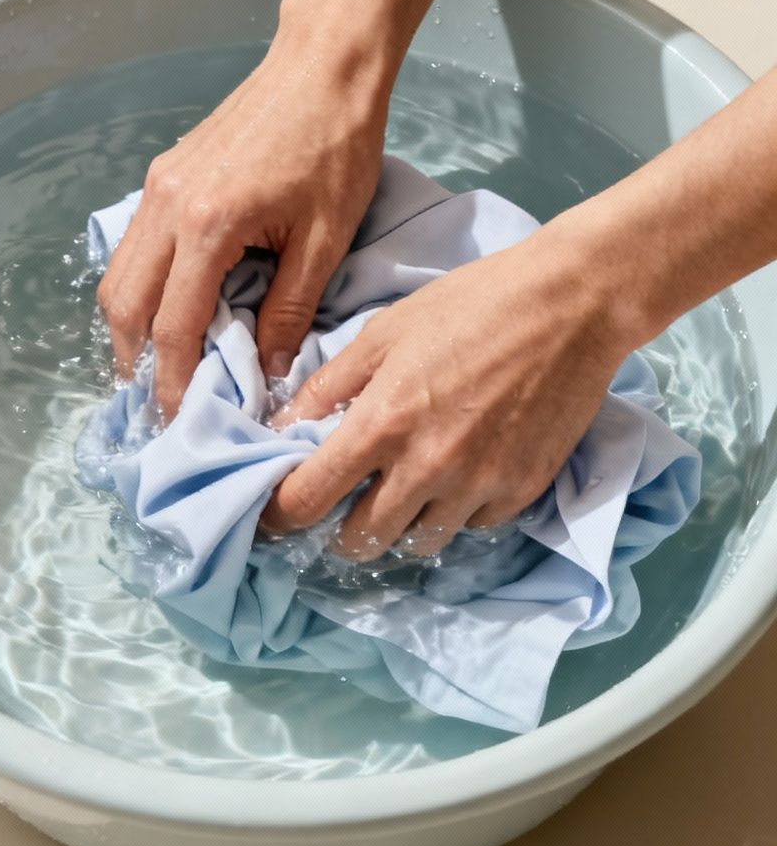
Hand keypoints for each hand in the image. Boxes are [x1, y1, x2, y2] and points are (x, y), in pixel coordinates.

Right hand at [96, 19, 390, 421]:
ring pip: (116, 278)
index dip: (171, 381)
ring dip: (128, 328)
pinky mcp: (161, 177)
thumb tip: (269, 371)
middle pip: (123, 307)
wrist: (323, 66)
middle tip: (156, 402)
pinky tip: (163, 309)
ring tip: (155, 365)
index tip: (178, 420)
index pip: (173, 326)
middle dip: (134, 362)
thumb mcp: (324, 239)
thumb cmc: (337, 147)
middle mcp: (165, 207)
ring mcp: (156, 189)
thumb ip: (290, 310)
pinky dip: (137, 289)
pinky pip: (131, 248)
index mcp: (206, 225)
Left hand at [261, 235, 631, 559]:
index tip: (271, 517)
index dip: (279, 516)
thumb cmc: (471, 305)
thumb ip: (327, 387)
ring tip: (400, 493)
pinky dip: (455, 512)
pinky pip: (473, 525)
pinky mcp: (522, 490)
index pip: (308, 499)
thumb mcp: (383, 333)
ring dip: (400, 526)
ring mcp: (479, 484)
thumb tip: (280, 425)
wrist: (573, 303)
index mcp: (381, 424)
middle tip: (339, 508)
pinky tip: (455, 477)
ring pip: (419, 542)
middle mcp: (427, 466)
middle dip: (339, 532)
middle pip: (361, 540)